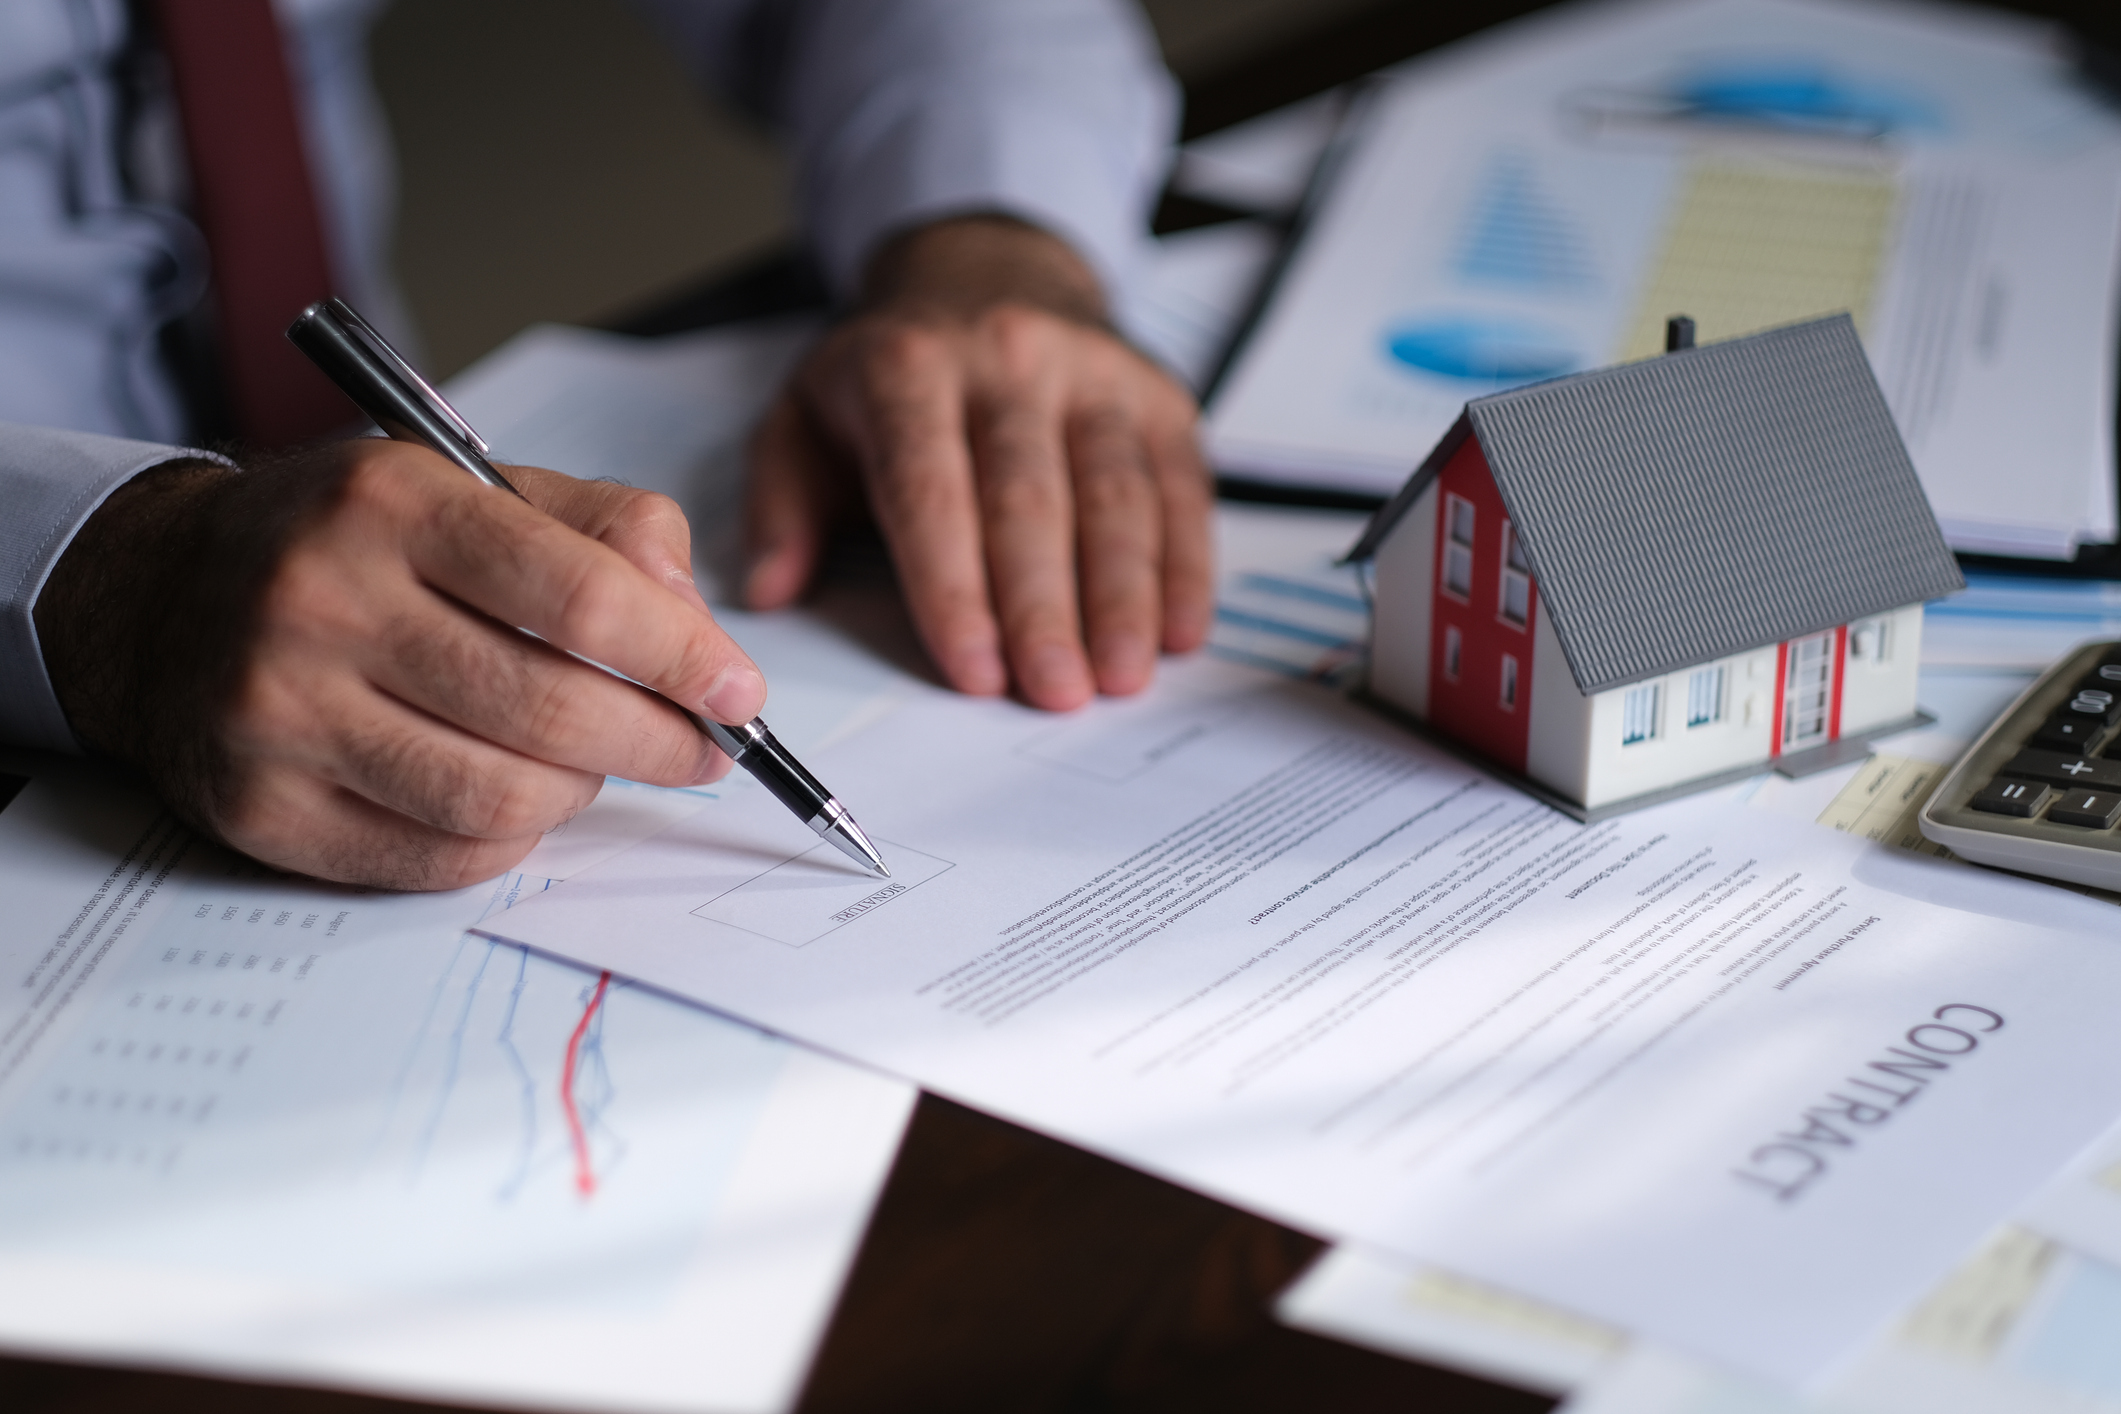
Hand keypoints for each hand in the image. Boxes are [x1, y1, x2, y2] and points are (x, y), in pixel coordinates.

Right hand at [36, 440, 765, 889]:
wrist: (162, 595)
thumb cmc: (354, 543)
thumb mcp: (479, 487)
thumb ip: (610, 531)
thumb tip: (699, 629)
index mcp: (392, 503)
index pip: (580, 596)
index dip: (682, 657)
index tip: (738, 692)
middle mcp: (322, 603)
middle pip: (551, 711)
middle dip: (659, 741)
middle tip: (702, 746)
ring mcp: (281, 715)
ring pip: (502, 799)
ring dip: (584, 792)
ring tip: (593, 760)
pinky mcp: (262, 809)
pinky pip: (440, 858)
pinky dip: (511, 840)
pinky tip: (518, 794)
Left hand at [745, 216, 1213, 710]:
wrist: (988, 268)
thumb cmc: (896, 368)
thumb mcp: (806, 413)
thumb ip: (781, 505)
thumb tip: (771, 592)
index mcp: (909, 370)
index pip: (931, 490)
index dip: (955, 588)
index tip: (975, 671)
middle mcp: (1008, 360)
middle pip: (1030, 499)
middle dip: (1045, 607)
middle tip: (1056, 693)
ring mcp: (1093, 373)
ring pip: (1117, 494)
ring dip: (1124, 595)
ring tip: (1121, 676)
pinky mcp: (1158, 395)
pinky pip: (1182, 485)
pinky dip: (1187, 563)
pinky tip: (1181, 630)